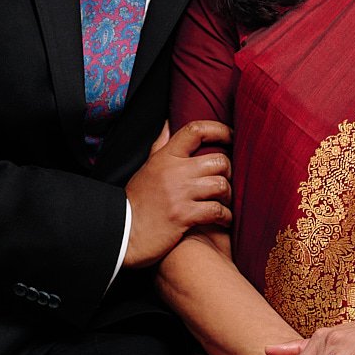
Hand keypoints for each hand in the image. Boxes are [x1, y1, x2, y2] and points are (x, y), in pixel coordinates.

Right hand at [122, 121, 232, 267]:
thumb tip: (169, 122)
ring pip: (221, 185)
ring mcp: (180, 194)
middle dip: (228, 171)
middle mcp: (175, 172)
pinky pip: (216, 211)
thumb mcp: (147, 167)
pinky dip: (226, 216)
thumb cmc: (137, 201)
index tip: (231, 136)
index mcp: (166, 157)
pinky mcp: (184, 216)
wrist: (123, 232)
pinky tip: (224, 220)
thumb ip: (160, 145)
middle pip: (219, 160)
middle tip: (227, 180)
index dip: (219, 129)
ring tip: (225, 202)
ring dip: (228, 195)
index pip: (196, 131)